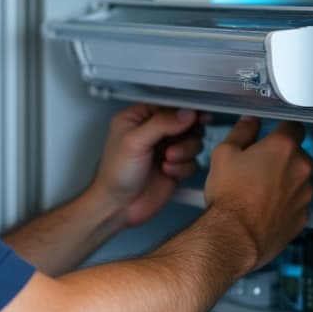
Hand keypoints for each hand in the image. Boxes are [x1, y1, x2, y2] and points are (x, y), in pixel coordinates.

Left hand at [90, 104, 207, 228]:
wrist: (119, 206)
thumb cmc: (115, 173)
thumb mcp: (135, 142)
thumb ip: (162, 123)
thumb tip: (187, 112)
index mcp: (138, 118)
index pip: (168, 104)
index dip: (184, 109)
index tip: (196, 115)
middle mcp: (153, 132)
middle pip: (186, 122)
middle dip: (185, 134)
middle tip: (174, 145)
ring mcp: (166, 149)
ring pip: (193, 141)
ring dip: (184, 151)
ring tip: (168, 160)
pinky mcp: (175, 167)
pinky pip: (193, 161)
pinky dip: (183, 167)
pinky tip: (167, 172)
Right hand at [204, 117, 312, 271]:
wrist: (233, 236)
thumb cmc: (229, 197)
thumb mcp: (223, 154)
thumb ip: (241, 132)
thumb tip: (249, 122)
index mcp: (282, 147)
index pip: (294, 126)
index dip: (282, 128)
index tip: (274, 133)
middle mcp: (300, 168)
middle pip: (297, 154)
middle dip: (281, 158)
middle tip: (257, 166)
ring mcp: (304, 194)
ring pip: (298, 180)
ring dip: (284, 181)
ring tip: (257, 190)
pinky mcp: (302, 216)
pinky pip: (296, 203)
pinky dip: (284, 203)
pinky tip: (263, 207)